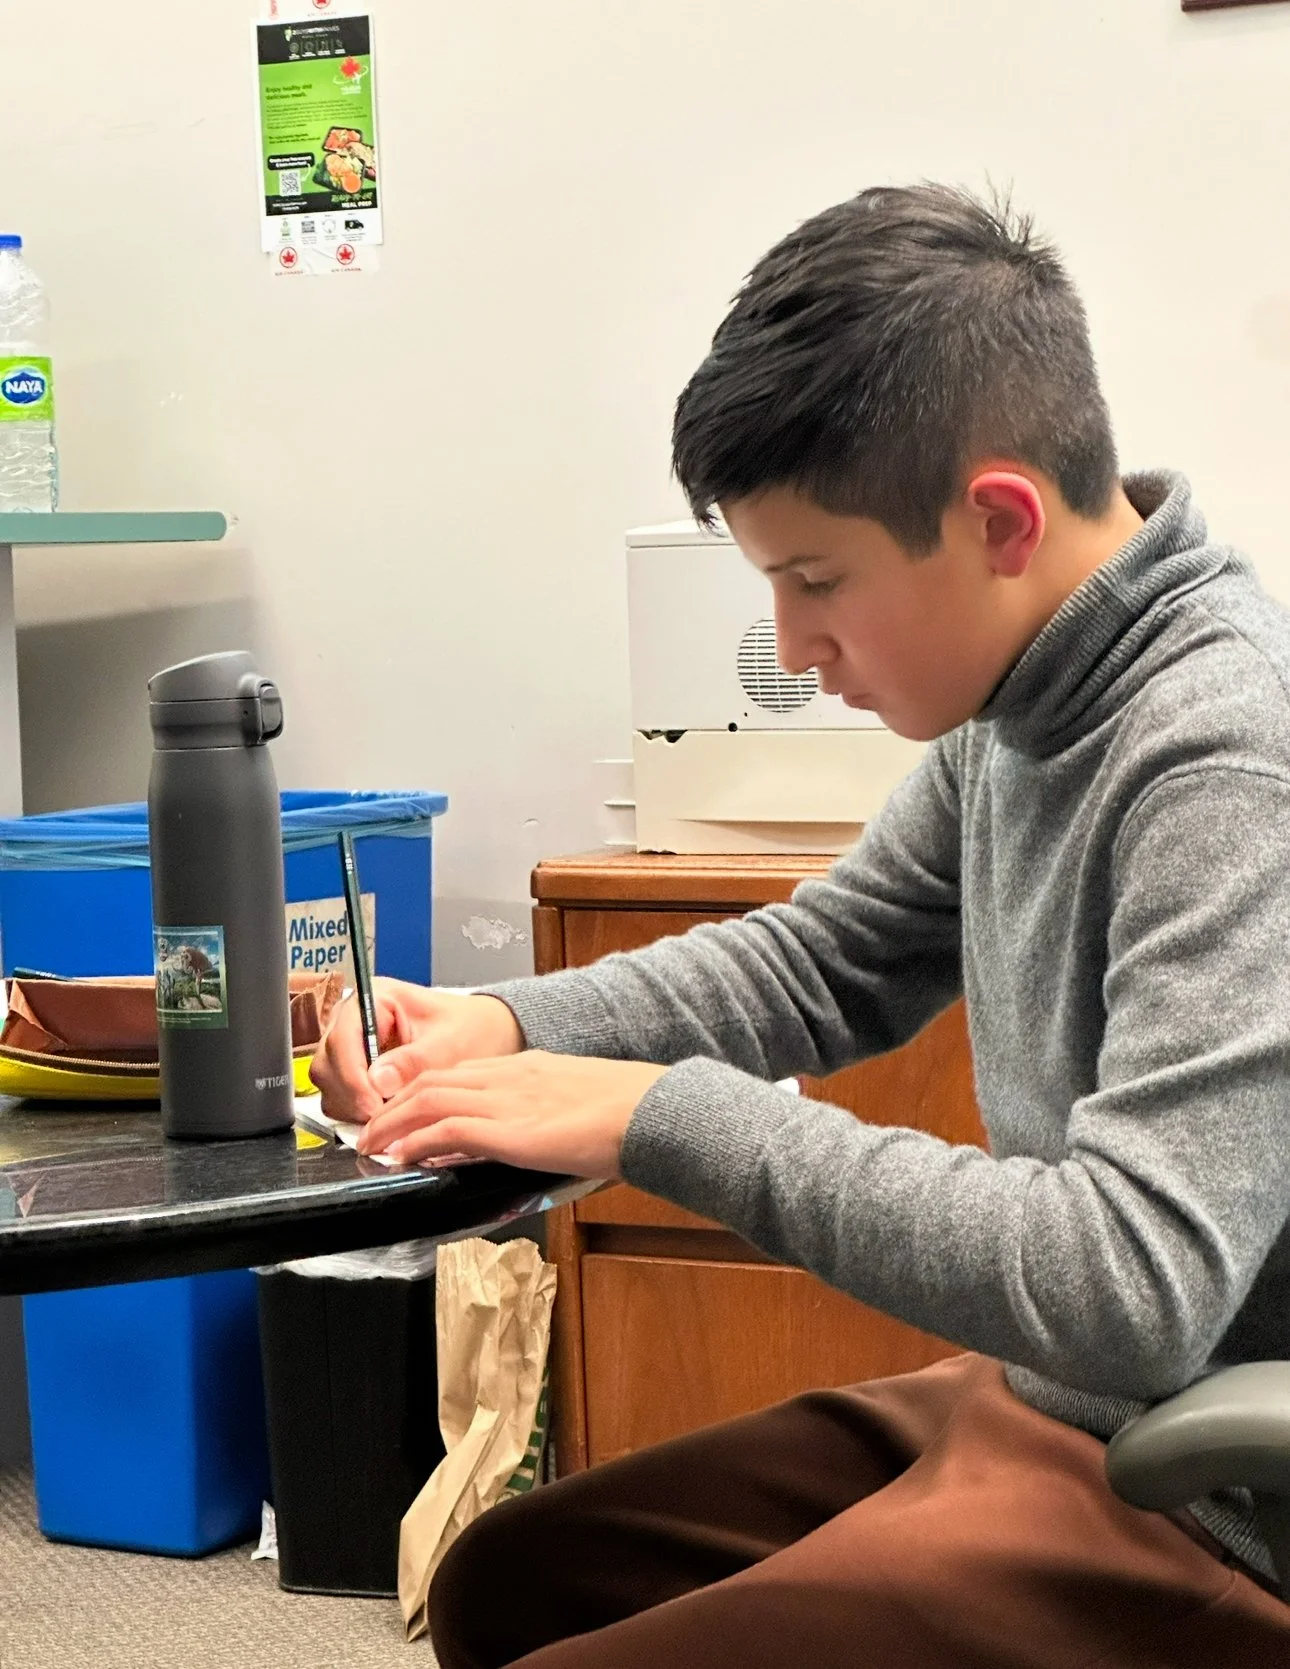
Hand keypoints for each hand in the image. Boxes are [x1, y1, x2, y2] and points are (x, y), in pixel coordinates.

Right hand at [309, 981, 522, 1122]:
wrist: (484, 1035)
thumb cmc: (470, 1028)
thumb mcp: (450, 1044)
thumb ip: (414, 1062)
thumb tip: (378, 1082)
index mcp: (374, 998)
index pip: (343, 1038)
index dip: (352, 1076)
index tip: (374, 1105)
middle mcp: (354, 1019)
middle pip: (328, 1063)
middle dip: (351, 1095)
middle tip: (382, 1117)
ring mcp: (351, 1045)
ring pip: (329, 1083)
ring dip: (352, 1106)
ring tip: (389, 1115)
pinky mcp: (354, 1069)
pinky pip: (341, 1095)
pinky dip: (357, 1110)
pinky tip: (385, 1114)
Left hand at [356, 1050, 668, 1176]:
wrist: (652, 1111)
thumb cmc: (630, 1112)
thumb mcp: (580, 1102)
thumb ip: (548, 1115)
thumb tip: (538, 1139)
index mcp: (527, 1067)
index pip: (458, 1072)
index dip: (422, 1090)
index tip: (403, 1110)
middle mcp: (510, 1076)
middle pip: (433, 1080)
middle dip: (395, 1105)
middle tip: (373, 1129)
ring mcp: (508, 1101)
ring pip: (429, 1100)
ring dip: (393, 1123)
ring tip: (373, 1145)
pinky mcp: (510, 1131)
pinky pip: (448, 1130)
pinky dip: (417, 1142)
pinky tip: (402, 1156)